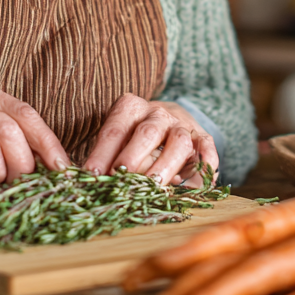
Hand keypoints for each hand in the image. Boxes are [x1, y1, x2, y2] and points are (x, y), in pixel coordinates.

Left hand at [84, 94, 218, 186]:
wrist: (166, 119)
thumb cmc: (131, 137)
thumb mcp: (113, 139)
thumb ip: (103, 157)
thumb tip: (88, 180)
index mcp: (130, 108)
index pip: (114, 130)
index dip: (103, 153)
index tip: (93, 174)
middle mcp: (157, 113)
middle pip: (147, 133)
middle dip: (133, 157)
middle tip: (121, 179)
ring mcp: (181, 125)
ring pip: (178, 141)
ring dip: (166, 165)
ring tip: (154, 187)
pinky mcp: (202, 138)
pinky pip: (207, 148)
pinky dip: (205, 163)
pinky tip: (196, 183)